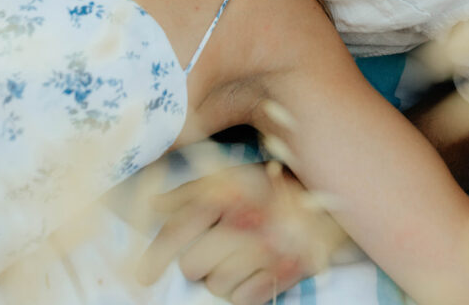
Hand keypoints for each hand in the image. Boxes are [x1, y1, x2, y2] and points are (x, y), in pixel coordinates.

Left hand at [138, 162, 347, 304]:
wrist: (326, 198)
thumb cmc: (270, 186)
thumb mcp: (231, 176)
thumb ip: (190, 191)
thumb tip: (151, 204)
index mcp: (230, 192)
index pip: (183, 225)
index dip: (157, 253)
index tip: (143, 276)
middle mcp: (247, 220)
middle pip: (194, 264)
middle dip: (196, 262)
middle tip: (211, 252)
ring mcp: (268, 249)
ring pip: (216, 286)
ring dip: (220, 278)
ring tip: (236, 259)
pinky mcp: (286, 273)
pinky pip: (243, 300)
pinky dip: (242, 291)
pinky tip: (251, 272)